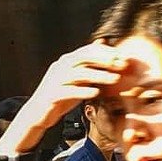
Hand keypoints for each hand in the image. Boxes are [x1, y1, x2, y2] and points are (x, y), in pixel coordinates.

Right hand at [0, 42, 131, 155]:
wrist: (38, 114)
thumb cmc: (60, 97)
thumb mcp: (76, 80)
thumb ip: (88, 66)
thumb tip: (102, 46)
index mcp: (66, 61)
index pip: (88, 51)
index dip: (106, 52)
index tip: (123, 57)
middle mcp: (60, 67)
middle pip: (84, 57)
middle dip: (104, 59)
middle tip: (121, 64)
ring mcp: (55, 80)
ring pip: (79, 73)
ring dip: (98, 75)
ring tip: (114, 79)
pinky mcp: (52, 95)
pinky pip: (69, 91)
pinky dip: (83, 91)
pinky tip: (96, 93)